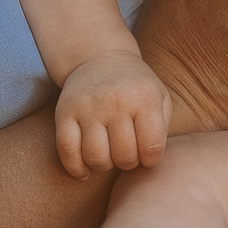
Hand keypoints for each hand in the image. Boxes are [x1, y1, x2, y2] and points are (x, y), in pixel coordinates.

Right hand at [55, 53, 173, 175]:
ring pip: (95, 157)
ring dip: (103, 166)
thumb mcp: (160, 97)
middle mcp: (115, 102)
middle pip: (123, 157)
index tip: (146, 153)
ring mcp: (87, 107)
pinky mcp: (64, 112)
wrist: (101, 58)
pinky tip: (85, 169)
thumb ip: (163, 128)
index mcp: (144, 99)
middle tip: (127, 153)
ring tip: (108, 156)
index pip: (152, 148)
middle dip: (128, 163)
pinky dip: (76, 168)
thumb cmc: (136, 87)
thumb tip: (151, 159)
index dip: (151, 160)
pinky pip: (67, 150)